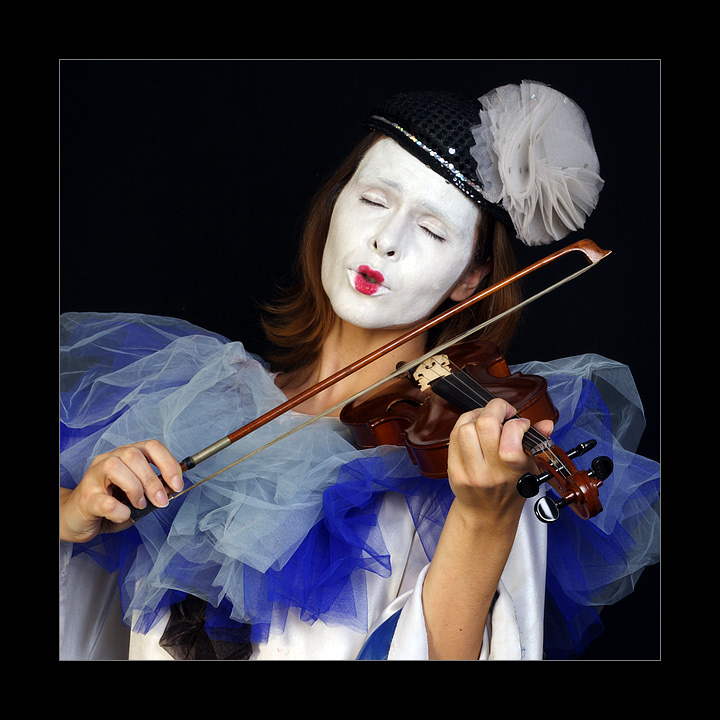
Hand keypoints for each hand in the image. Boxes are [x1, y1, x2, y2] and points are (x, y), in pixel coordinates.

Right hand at [60, 440, 182, 542]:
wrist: (77, 518)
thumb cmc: (110, 504)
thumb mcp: (138, 495)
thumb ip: (153, 490)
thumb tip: (172, 489)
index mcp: (126, 455)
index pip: (151, 446)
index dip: (169, 463)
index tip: (177, 484)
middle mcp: (109, 459)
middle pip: (135, 456)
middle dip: (153, 481)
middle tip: (161, 501)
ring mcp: (94, 476)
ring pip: (116, 468)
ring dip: (135, 490)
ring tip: (139, 505)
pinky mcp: (85, 497)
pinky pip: (105, 500)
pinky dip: (119, 510)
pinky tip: (123, 515)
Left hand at [446, 398, 552, 527]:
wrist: (486, 514)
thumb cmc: (510, 489)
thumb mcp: (530, 469)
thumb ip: (537, 443)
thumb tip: (546, 424)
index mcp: (513, 473)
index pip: (510, 445)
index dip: (516, 424)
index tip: (521, 423)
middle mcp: (490, 473)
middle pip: (485, 425)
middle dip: (496, 409)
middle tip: (503, 412)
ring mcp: (469, 472)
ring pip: (466, 427)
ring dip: (477, 416)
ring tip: (487, 419)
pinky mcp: (453, 469)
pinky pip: (453, 435)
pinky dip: (464, 424)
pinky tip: (474, 426)